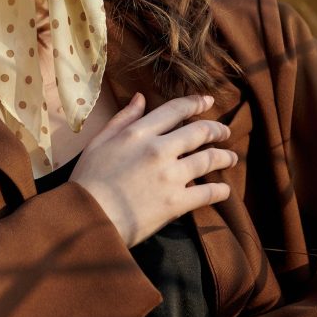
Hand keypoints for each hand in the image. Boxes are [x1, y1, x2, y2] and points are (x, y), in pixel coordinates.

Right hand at [69, 92, 235, 246]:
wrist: (86, 218)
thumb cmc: (88, 180)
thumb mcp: (99, 142)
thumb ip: (123, 119)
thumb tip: (140, 98)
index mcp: (138, 133)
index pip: (175, 110)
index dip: (195, 103)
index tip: (207, 102)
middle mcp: (158, 149)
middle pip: (199, 132)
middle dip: (217, 130)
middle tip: (224, 132)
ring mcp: (169, 176)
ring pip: (209, 159)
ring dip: (224, 157)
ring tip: (231, 158)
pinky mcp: (176, 202)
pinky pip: (208, 193)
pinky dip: (220, 191)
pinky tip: (224, 190)